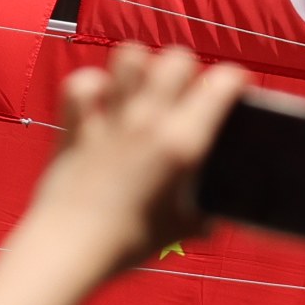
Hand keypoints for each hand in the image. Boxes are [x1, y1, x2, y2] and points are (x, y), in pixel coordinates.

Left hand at [0, 45, 250, 304]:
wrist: (70, 248)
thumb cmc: (129, 242)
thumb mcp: (181, 229)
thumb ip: (202, 214)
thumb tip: (212, 217)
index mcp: (183, 142)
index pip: (222, 83)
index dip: (234, 80)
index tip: (233, 91)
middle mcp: (149, 119)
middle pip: (177, 58)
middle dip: (186, 70)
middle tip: (183, 93)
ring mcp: (110, 117)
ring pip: (130, 56)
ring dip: (140, 67)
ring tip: (141, 87)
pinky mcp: (76, 124)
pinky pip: (82, 82)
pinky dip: (91, 85)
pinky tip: (100, 100)